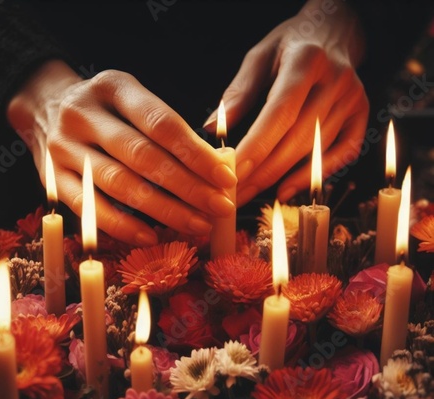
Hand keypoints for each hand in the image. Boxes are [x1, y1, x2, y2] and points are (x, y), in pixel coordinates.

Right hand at [7, 62, 236, 245]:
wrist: (42, 107)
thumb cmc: (104, 109)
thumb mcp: (132, 101)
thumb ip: (167, 129)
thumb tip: (215, 168)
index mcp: (113, 87)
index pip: (161, 124)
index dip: (196, 154)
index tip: (225, 179)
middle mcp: (84, 114)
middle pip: (143, 157)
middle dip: (187, 187)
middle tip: (220, 208)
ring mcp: (63, 147)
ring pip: (120, 184)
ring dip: (163, 210)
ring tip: (196, 224)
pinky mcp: (51, 178)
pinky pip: (90, 208)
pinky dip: (122, 225)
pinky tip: (151, 236)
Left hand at [204, 0, 368, 204]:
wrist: (333, 31)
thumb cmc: (290, 45)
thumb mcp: (259, 57)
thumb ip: (238, 93)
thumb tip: (210, 129)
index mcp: (307, 60)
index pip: (280, 112)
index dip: (258, 146)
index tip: (234, 172)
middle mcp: (336, 79)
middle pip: (297, 138)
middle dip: (263, 171)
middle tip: (236, 193)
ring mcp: (353, 99)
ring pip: (315, 150)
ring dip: (281, 177)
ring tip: (252, 193)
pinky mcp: (361, 115)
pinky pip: (342, 153)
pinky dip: (314, 175)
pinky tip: (287, 189)